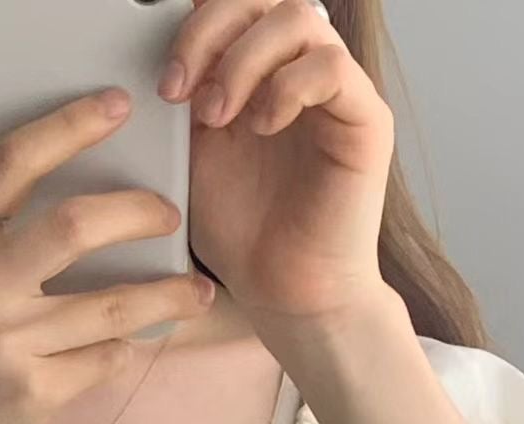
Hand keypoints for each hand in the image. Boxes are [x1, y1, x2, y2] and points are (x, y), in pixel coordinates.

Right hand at [0, 88, 214, 423]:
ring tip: (196, 293)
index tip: (117, 107)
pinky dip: (123, 351)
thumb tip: (86, 209)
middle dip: (140, 213)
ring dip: (167, 297)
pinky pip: (104, 360)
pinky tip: (126, 346)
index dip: (71, 125)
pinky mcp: (32, 394)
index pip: (13, 164)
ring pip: (113, 307)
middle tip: (169, 216)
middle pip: (77, 226)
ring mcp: (6, 344)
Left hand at [161, 0, 395, 331]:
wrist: (284, 294)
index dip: (196, 23)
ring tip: (217, 117)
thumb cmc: (244, 234)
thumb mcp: (191, 156)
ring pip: (299, 18)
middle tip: (179, 88)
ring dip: (244, 61)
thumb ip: (184, 101)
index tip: (164, 81)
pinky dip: (287, 88)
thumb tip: (158, 57)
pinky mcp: (365, 120)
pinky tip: (262, 127)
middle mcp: (298, 70)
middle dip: (210, 31)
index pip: (234, 7)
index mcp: (258, 72)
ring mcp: (336, 92)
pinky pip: (331, 68)